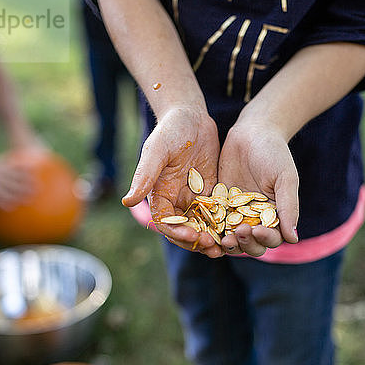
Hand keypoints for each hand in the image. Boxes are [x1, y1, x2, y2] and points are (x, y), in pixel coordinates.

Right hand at [121, 107, 222, 257]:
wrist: (191, 116)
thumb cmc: (169, 130)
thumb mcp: (157, 151)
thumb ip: (145, 175)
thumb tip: (126, 201)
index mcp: (160, 195)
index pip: (167, 223)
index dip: (179, 233)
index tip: (194, 237)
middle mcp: (176, 201)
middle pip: (186, 230)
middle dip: (198, 242)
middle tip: (214, 248)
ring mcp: (195, 198)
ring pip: (203, 226)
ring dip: (212, 238)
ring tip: (226, 245)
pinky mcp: (212, 193)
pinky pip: (218, 213)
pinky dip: (225, 224)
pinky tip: (238, 230)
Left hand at [218, 121, 298, 256]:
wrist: (252, 133)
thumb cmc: (275, 153)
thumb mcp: (285, 178)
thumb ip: (288, 207)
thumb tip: (293, 238)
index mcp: (275, 216)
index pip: (271, 238)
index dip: (265, 239)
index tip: (258, 230)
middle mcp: (255, 219)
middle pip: (251, 244)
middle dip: (246, 243)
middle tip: (238, 231)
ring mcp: (235, 213)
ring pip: (231, 239)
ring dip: (228, 242)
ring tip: (222, 237)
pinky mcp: (218, 205)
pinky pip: (213, 223)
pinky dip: (211, 230)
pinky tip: (206, 230)